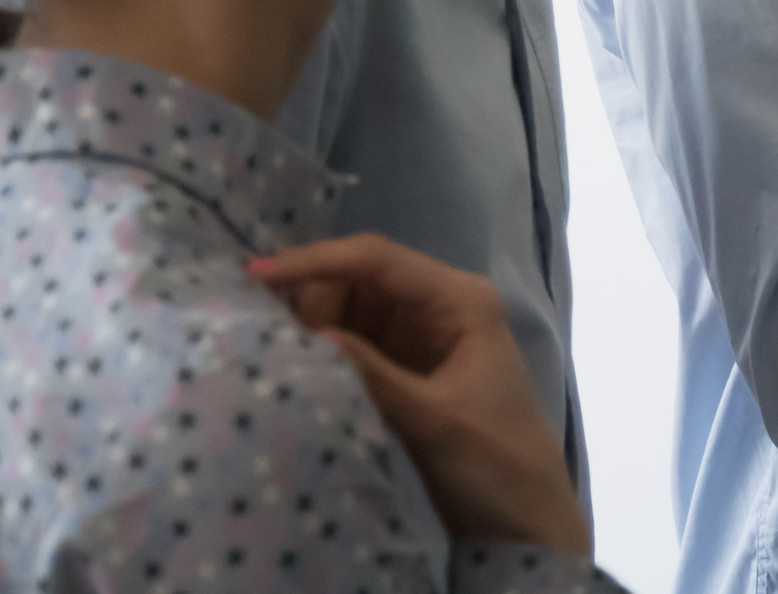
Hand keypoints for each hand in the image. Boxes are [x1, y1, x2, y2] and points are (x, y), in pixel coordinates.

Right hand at [249, 234, 587, 556]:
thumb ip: (371, 372)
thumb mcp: (431, 417)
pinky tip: (292, 364)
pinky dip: (324, 351)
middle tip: (259, 331)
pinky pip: (354, 345)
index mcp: (461, 299)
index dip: (316, 260)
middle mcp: (440, 305)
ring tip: (268, 348)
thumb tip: (306, 333)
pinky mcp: (406, 368)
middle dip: (309, 297)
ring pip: (351, 311)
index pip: (379, 260)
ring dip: (312, 325)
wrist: (522, 517)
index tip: (255, 275)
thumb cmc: (493, 460)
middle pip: (358, 280)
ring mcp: (421, 336)